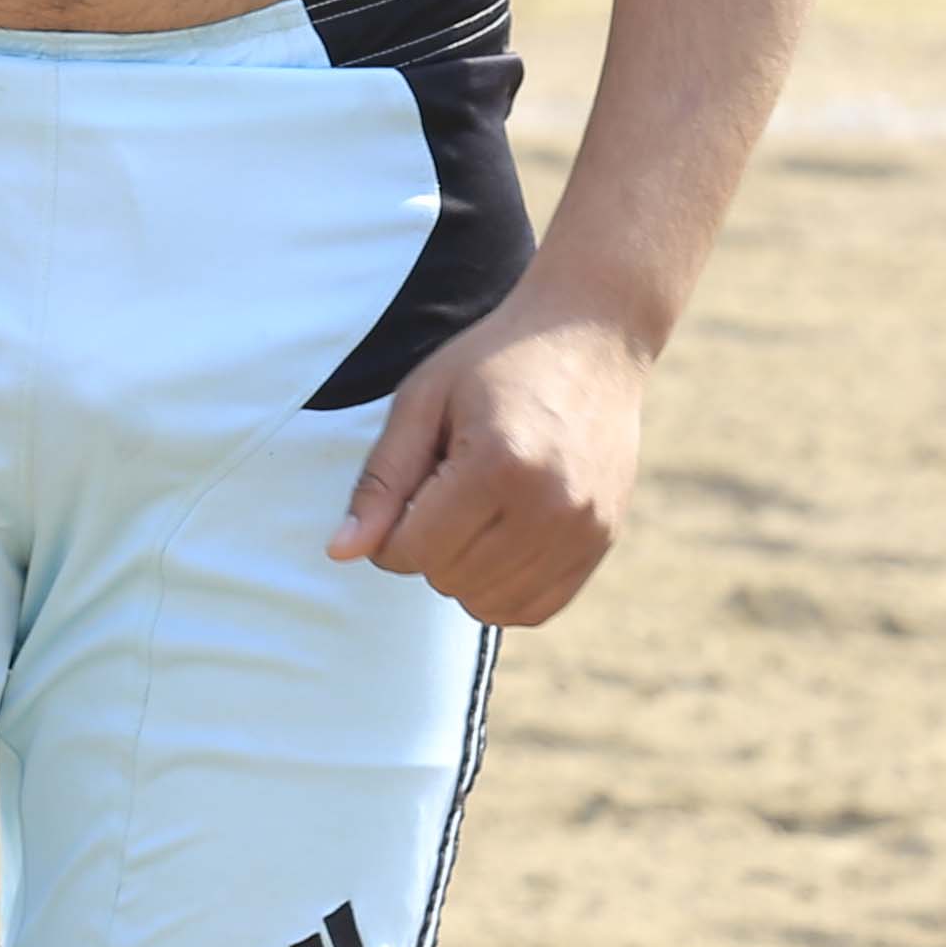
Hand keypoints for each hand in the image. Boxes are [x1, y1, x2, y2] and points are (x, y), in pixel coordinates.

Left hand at [329, 296, 649, 627]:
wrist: (591, 337)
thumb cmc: (495, 361)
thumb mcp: (423, 401)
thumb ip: (382, 480)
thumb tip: (341, 552)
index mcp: (498, 463)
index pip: (413, 551)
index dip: (389, 532)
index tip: (405, 491)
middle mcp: (549, 505)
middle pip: (449, 579)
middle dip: (429, 546)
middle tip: (447, 486)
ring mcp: (584, 529)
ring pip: (489, 605)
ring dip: (464, 570)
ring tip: (476, 509)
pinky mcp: (603, 541)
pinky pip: (535, 609)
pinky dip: (504, 589)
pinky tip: (502, 537)